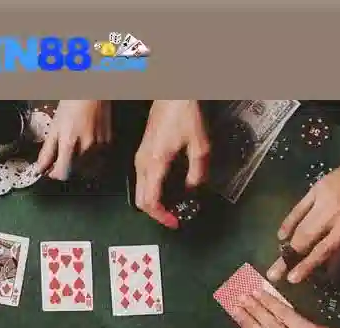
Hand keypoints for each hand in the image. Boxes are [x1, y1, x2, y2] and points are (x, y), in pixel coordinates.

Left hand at [36, 101, 111, 180]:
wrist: (93, 90)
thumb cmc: (73, 104)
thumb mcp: (55, 126)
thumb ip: (47, 150)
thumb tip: (40, 167)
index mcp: (69, 142)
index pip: (62, 172)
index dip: (55, 175)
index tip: (51, 171)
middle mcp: (85, 147)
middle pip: (74, 170)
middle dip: (66, 166)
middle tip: (61, 155)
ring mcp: (98, 145)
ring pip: (87, 164)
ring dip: (78, 160)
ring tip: (75, 145)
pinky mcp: (108, 141)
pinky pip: (98, 155)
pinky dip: (90, 153)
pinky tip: (86, 141)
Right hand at [134, 100, 209, 228]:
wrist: (173, 93)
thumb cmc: (184, 113)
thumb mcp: (200, 145)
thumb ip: (197, 172)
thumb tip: (193, 189)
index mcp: (155, 163)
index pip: (150, 201)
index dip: (162, 216)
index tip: (174, 221)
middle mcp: (143, 162)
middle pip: (140, 200)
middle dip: (156, 213)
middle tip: (172, 218)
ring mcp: (140, 157)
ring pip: (139, 190)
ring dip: (154, 202)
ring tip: (172, 205)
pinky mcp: (143, 152)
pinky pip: (142, 179)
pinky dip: (152, 190)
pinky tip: (168, 188)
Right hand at [267, 152, 339, 283]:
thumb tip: (330, 266)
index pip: (323, 250)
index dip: (306, 265)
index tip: (292, 278)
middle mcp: (333, 213)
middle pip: (305, 239)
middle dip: (288, 258)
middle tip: (274, 273)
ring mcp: (322, 199)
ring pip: (299, 226)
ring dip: (288, 244)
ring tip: (279, 257)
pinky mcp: (316, 188)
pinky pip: (297, 209)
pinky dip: (288, 224)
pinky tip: (281, 235)